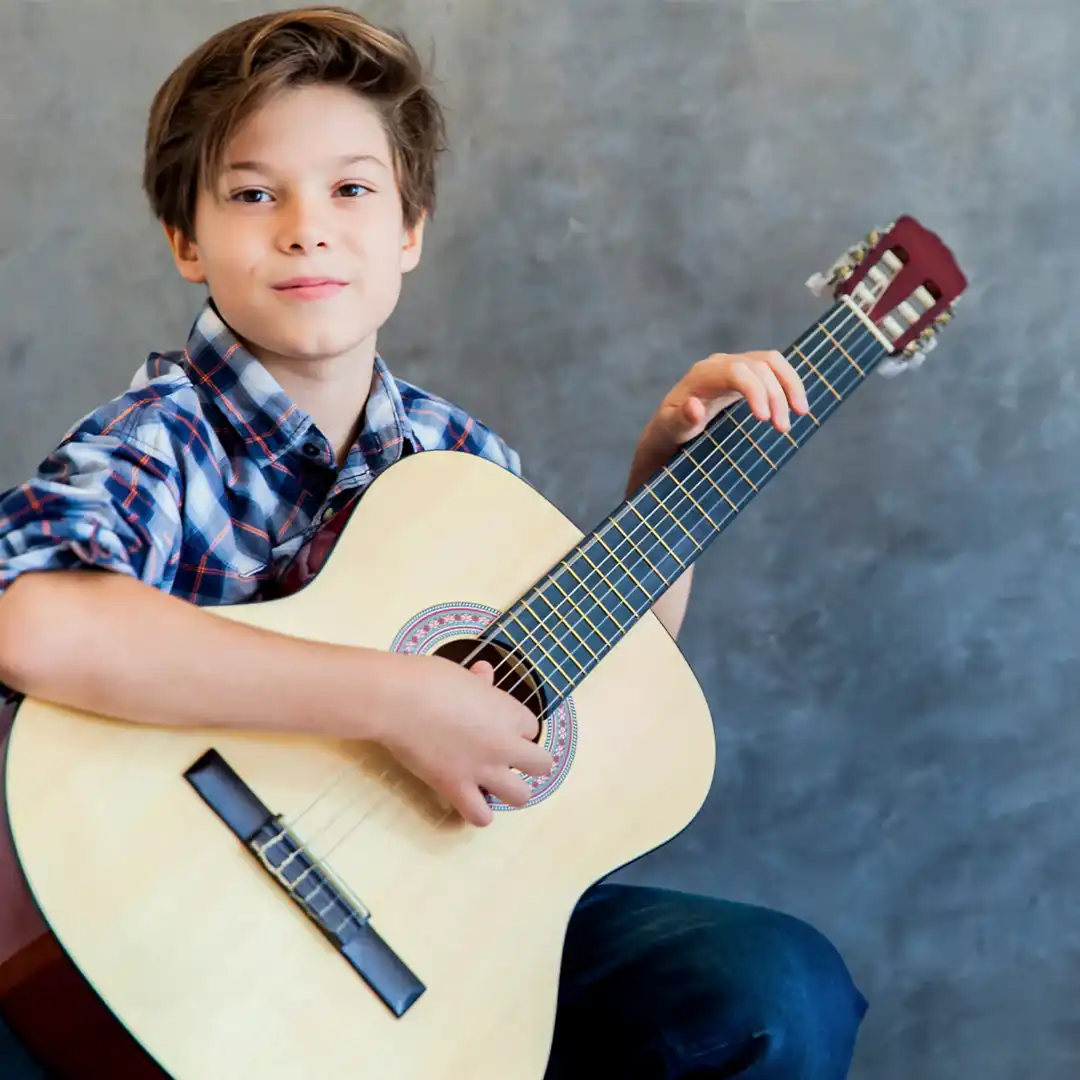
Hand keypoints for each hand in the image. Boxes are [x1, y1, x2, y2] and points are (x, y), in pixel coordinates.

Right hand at [377, 652, 554, 826]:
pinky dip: (477, 812)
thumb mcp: (462, 674)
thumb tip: (484, 673)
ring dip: (510, 790)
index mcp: (509, 713)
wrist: (398, 701)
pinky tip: (468, 800)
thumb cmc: (429, 678)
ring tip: (493, 783)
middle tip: (506, 758)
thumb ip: (480, 681)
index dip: (516, 728)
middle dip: (529, 763)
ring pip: (521, 796)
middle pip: (541, 765)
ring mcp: (483, 770)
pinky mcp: (456, 788)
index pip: (531, 727)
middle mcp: (504, 745)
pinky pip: (480, 816)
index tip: (499, 726)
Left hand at [644, 350, 810, 454]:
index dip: (756, 391)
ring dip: (790, 384)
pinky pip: (772, 369)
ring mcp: (733, 366)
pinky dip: (788, 383)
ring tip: (801, 412)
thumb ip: (680, 420)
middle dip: (776, 394)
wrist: (670, 430)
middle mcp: (718, 365)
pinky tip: (796, 404)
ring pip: (771, 362)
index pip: (737, 371)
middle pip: (759, 365)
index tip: (765, 420)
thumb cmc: (668, 433)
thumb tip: (694, 406)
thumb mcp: (668, 431)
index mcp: (701, 376)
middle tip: (783, 428)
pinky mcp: (745, 375)